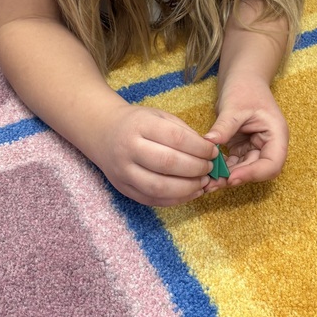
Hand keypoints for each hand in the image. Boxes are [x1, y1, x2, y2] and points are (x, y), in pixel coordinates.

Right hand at [94, 103, 217, 206]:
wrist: (103, 133)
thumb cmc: (138, 123)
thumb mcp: (159, 116)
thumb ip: (183, 132)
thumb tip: (210, 151)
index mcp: (140, 125)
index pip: (176, 138)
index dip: (199, 148)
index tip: (213, 152)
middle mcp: (128, 149)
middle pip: (168, 164)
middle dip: (195, 168)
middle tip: (209, 168)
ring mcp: (123, 171)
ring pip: (159, 187)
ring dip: (187, 188)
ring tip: (203, 183)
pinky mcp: (123, 189)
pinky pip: (152, 199)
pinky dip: (175, 199)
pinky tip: (190, 193)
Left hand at [203, 79, 287, 192]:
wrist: (242, 78)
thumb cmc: (245, 87)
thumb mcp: (234, 106)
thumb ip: (224, 127)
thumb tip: (209, 143)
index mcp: (276, 135)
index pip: (272, 164)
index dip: (253, 174)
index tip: (231, 178)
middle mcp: (269, 145)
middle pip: (257, 171)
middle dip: (236, 178)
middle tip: (213, 184)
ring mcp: (255, 148)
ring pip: (244, 170)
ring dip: (227, 176)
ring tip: (206, 182)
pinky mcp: (242, 148)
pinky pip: (233, 164)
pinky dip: (222, 169)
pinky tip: (207, 172)